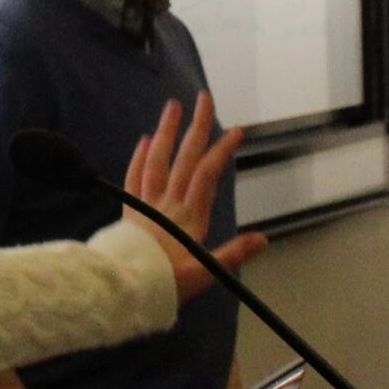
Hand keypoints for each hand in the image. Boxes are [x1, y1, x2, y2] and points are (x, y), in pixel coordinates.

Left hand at [124, 93, 268, 302]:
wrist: (125, 290)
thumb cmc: (166, 283)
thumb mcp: (206, 274)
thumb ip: (234, 253)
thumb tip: (263, 239)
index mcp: (190, 217)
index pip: (207, 175)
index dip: (222, 151)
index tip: (236, 130)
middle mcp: (169, 204)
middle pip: (184, 158)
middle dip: (197, 127)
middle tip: (204, 98)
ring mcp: (147, 204)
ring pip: (157, 161)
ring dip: (166, 132)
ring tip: (172, 106)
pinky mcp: (130, 211)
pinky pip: (134, 179)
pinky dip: (140, 158)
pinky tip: (144, 139)